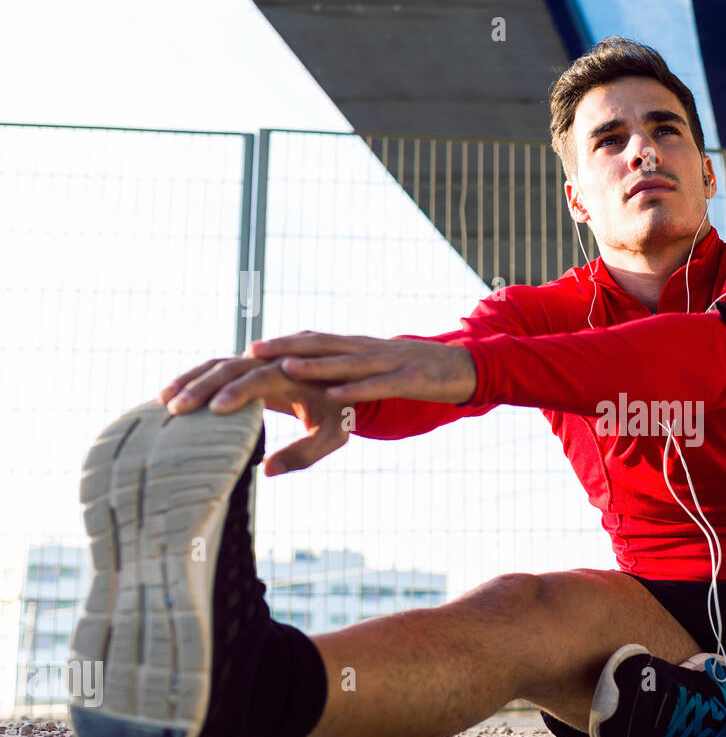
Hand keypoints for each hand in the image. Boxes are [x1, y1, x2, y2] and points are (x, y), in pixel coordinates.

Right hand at [157, 356, 352, 476]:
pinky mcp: (245, 366)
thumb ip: (305, 453)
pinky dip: (192, 378)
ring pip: (218, 364)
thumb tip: (267, 470)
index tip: (216, 409)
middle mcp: (272, 360)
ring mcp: (256, 361)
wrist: (342, 383)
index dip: (239, 391)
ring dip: (190, 380)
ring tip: (164, 401)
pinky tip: (169, 396)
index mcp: (295, 372)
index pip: (262, 377)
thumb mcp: (332, 435)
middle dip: (203, 386)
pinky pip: (215, 368)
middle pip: (232, 367)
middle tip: (178, 410)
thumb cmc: (337, 412)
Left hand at [247, 331, 477, 404]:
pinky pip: (378, 384)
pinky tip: (335, 396)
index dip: (281, 343)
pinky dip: (356, 389)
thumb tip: (318, 389)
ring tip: (283, 365)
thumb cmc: (417, 373)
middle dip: (284, 347)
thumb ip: (351, 375)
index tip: (248, 348)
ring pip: (345, 361)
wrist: (465, 366)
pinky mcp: (409, 378)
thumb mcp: (377, 373)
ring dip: (314, 364)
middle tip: (249, 350)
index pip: (313, 341)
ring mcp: (388, 361)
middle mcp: (367, 349)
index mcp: (357, 348)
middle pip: (320, 344)